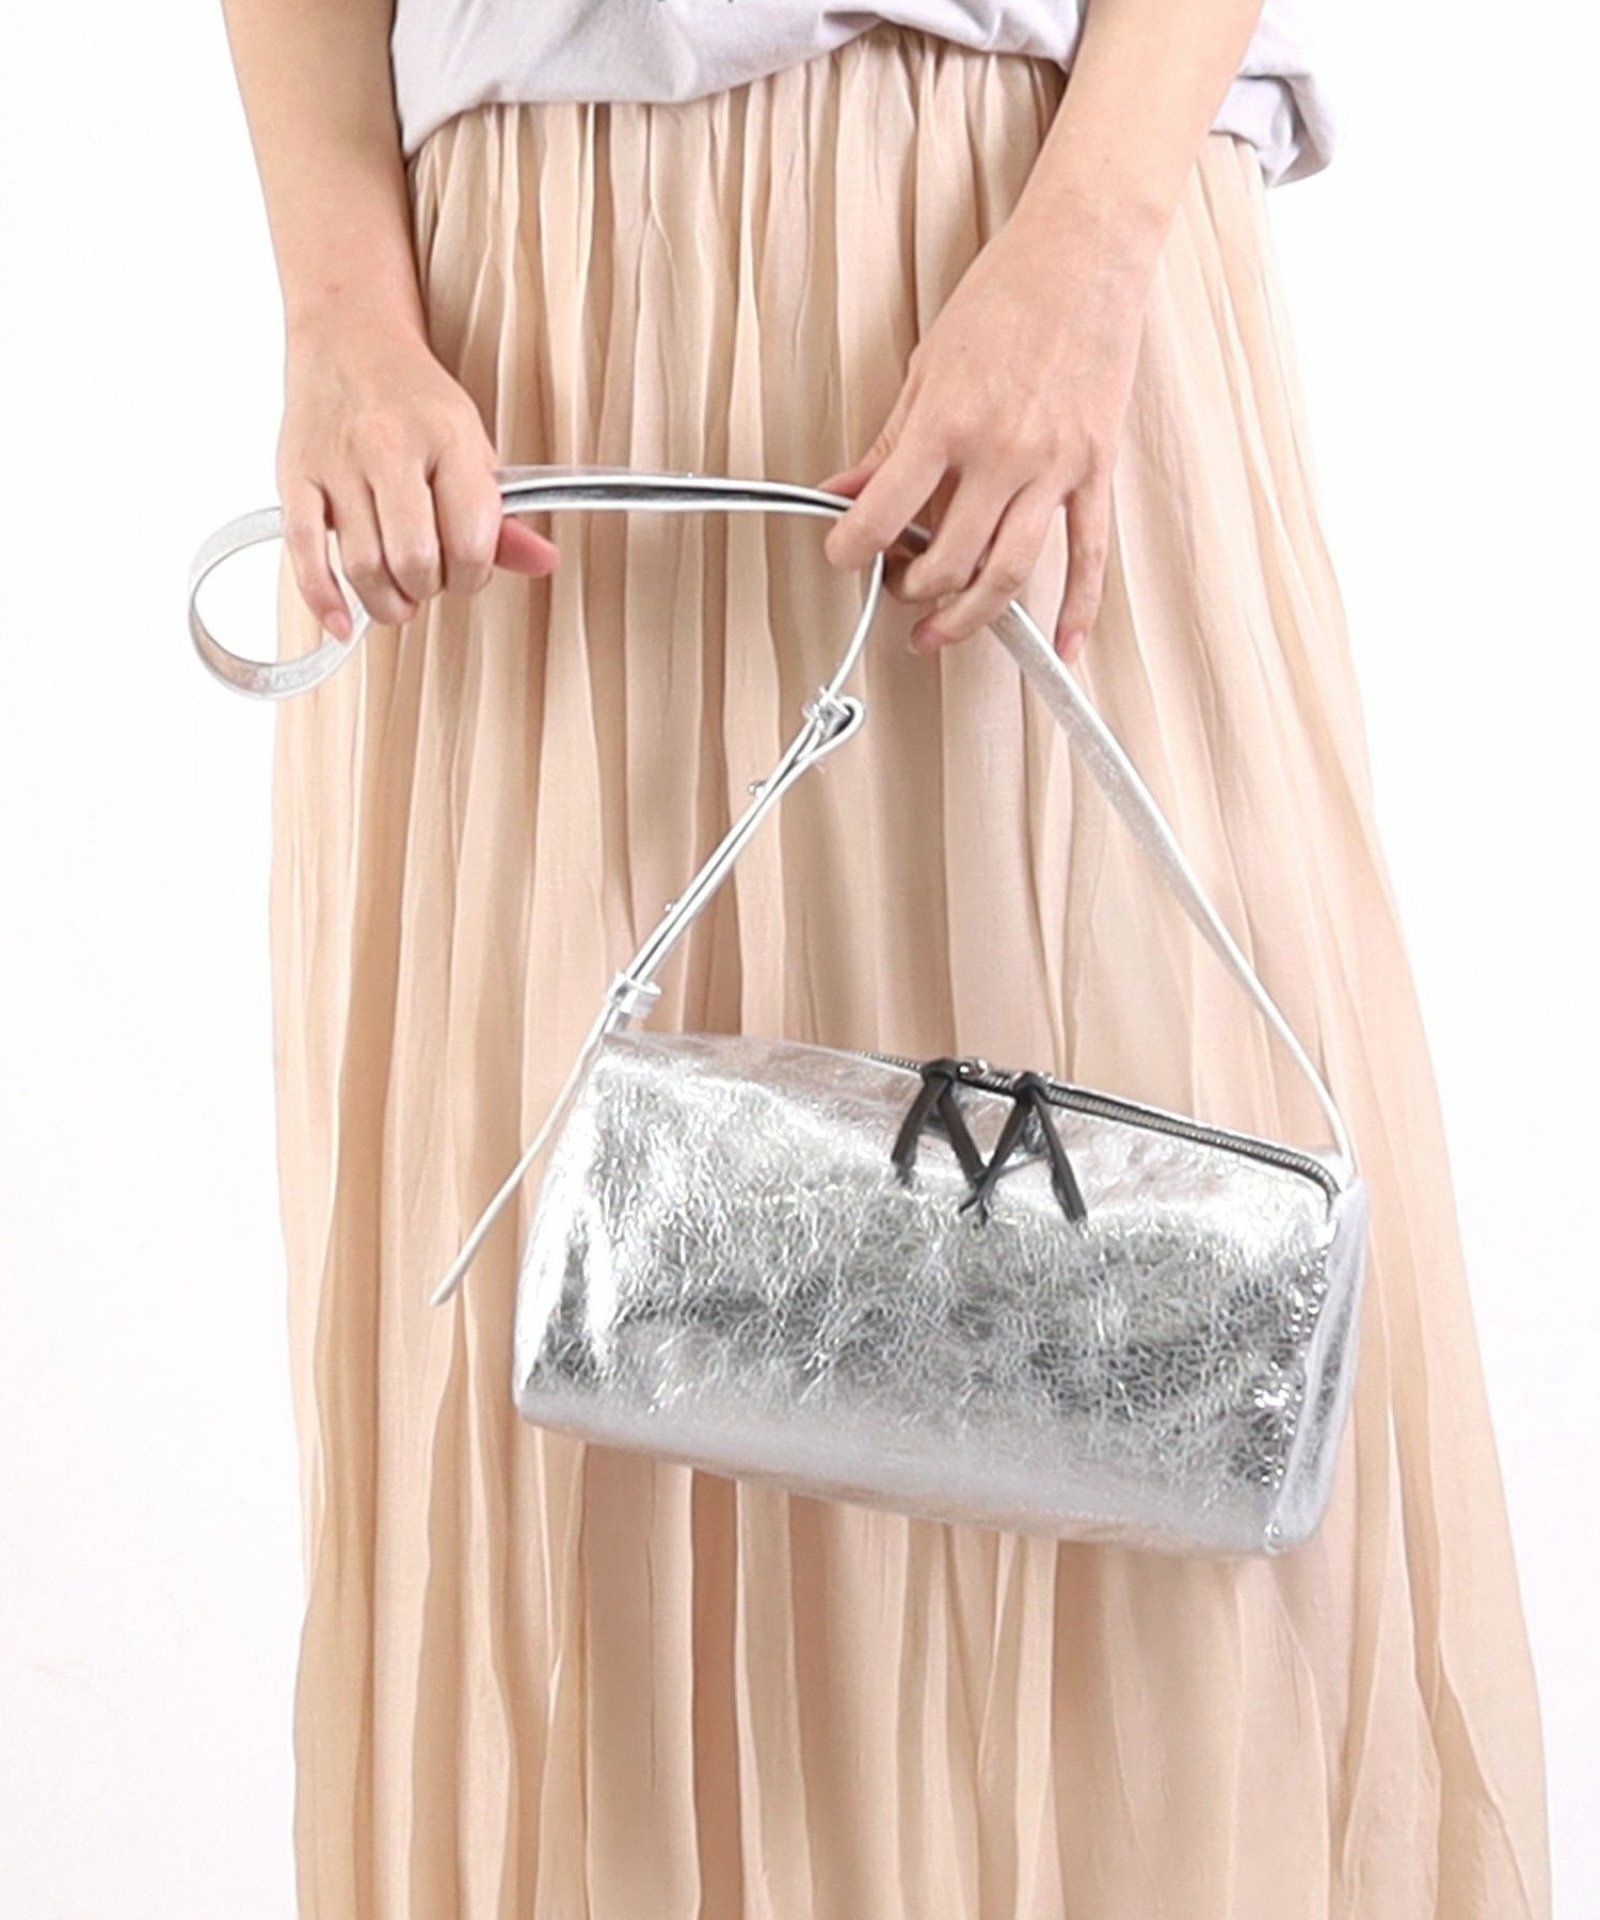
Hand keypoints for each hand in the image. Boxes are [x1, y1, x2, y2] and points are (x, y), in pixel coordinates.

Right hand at [276, 310, 557, 636]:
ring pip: (363, 565)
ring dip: (387, 602)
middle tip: (430, 579)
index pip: (469, 541)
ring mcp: (338, 462)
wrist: (349, 336)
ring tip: (398, 597)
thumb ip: (501, 516)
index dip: (473, 576)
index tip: (468, 573)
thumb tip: (543, 563)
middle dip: (428, 589)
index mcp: (448, 438)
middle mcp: (389, 447)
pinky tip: (343, 622)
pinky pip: (305, 551)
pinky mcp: (295, 474)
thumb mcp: (473, 446)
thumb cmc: (414, 398)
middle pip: (413, 559)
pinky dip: (324, 598)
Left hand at [817, 199, 1157, 661]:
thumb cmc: (1005, 296)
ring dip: (968, 617)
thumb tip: (840, 492)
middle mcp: (1001, 454)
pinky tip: (1062, 649)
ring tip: (939, 630)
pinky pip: (1089, 556)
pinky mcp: (1096, 470)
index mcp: (947, 424)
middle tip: (896, 588)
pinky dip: (1078, 611)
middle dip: (911, 589)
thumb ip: (886, 443)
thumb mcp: (926, 365)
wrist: (1085, 252)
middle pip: (947, 561)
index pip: (883, 516)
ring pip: (1009, 574)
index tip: (842, 556)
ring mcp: (1054, 467)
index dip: (850, 550)